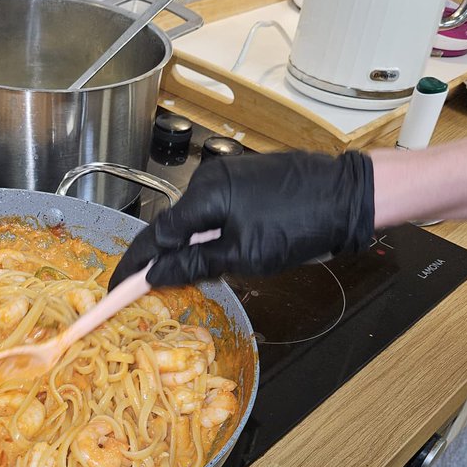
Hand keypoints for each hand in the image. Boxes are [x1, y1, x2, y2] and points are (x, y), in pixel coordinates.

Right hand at [111, 150, 374, 287]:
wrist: (350, 196)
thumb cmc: (298, 226)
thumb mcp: (244, 255)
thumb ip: (195, 264)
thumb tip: (154, 275)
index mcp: (203, 195)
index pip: (155, 235)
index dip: (134, 264)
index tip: (116, 287)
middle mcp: (209, 179)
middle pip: (174, 226)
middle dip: (166, 258)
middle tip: (159, 290)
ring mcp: (230, 176)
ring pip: (197, 219)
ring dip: (194, 247)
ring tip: (202, 275)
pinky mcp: (248, 179)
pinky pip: (217, 210)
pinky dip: (214, 233)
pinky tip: (227, 252)